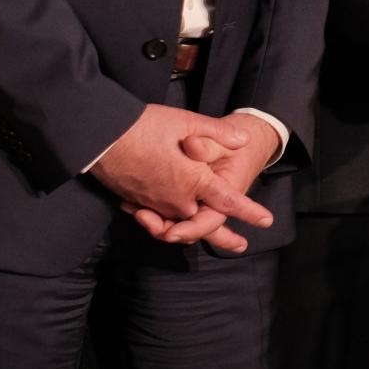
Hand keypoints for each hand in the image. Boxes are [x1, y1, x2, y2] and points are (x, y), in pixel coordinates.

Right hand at [90, 105, 275, 250]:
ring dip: (195, 231)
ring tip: (209, 236)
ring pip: (180, 225)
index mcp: (194, 180)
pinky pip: (159, 219)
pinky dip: (169, 222)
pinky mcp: (138, 203)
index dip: (249, 212)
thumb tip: (243, 140)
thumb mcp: (187, 122)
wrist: (101, 136)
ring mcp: (155, 204)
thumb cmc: (146, 126)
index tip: (267, 221)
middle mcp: (176, 199)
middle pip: (204, 223)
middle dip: (222, 234)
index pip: (229, 202)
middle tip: (239, 245)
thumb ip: (218, 133)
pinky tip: (174, 220)